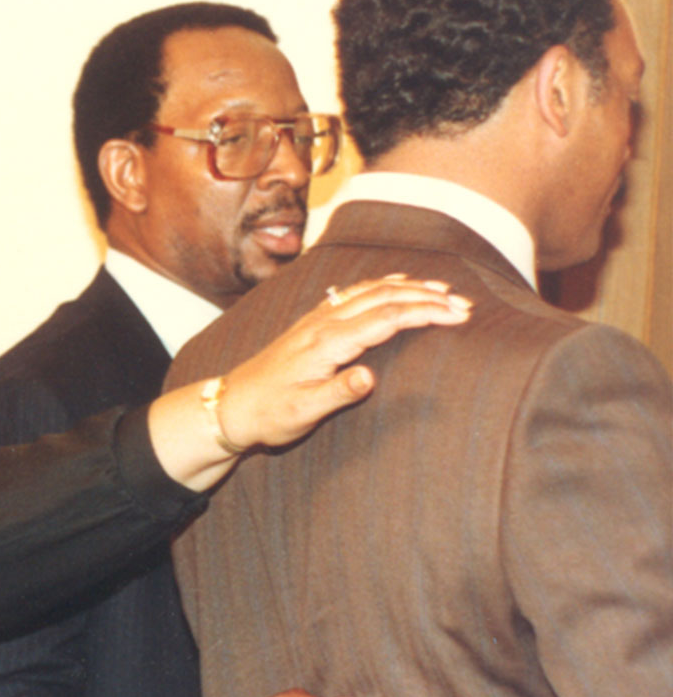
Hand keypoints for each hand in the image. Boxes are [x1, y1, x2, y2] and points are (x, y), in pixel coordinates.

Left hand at [149, 275, 469, 490]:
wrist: (231, 405)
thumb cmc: (269, 414)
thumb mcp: (304, 412)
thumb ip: (338, 394)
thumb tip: (370, 378)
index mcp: (326, 344)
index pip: (384, 319)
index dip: (424, 313)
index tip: (458, 315)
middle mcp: (322, 323)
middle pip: (382, 298)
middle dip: (426, 296)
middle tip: (465, 303)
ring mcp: (316, 320)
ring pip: (368, 291)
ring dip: (408, 287)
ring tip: (443, 288)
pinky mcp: (312, 323)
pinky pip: (353, 294)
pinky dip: (381, 285)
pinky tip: (396, 282)